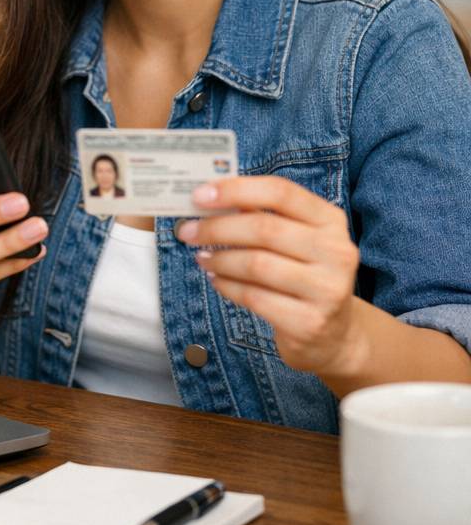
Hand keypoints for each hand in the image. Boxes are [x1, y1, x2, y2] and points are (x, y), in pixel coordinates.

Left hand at [176, 176, 360, 377]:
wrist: (333, 334)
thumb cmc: (302, 273)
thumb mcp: (294, 239)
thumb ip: (258, 215)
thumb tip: (207, 197)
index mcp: (330, 220)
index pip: (280, 192)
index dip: (235, 190)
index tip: (199, 196)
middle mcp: (336, 251)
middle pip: (264, 228)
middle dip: (216, 228)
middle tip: (187, 231)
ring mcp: (327, 288)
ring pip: (256, 264)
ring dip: (219, 259)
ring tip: (201, 258)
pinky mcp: (310, 321)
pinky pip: (254, 297)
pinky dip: (227, 286)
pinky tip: (217, 280)